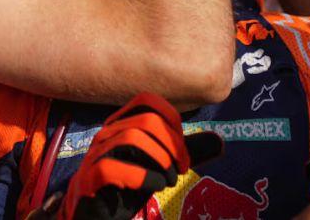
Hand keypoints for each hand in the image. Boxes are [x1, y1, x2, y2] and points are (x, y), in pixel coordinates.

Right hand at [61, 93, 221, 219]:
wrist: (94, 213)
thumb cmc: (127, 187)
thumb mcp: (158, 167)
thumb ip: (182, 155)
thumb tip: (220, 143)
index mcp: (121, 123)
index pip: (147, 101)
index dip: (173, 121)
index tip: (183, 150)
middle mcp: (106, 133)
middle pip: (146, 120)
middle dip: (172, 144)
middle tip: (181, 168)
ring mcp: (94, 154)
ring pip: (131, 138)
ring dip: (160, 160)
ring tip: (168, 180)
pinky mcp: (89, 178)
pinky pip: (113, 167)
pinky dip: (141, 176)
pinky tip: (154, 186)